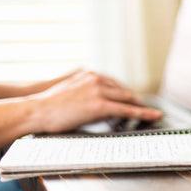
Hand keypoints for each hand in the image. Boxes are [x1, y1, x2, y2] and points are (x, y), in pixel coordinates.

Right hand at [30, 71, 161, 132]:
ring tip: (153, 114)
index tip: (135, 100)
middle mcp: (97, 79)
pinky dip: (142, 113)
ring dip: (142, 107)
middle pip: (125, 91)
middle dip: (137, 101)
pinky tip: (151, 115)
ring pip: (128, 99)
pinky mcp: (99, 104)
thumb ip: (84, 91)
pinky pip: (126, 109)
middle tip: (148, 109)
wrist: (36, 110)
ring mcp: (98, 91)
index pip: (116, 84)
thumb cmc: (49, 105)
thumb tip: (92, 101)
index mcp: (90, 75)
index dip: (127, 94)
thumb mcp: (69, 91)